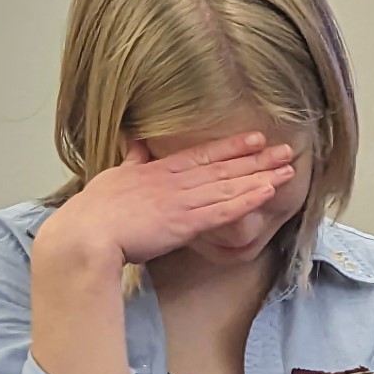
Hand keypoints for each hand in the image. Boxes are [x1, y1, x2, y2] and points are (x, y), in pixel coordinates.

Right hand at [36, 133, 296, 266]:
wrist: (85, 235)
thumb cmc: (94, 212)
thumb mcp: (113, 177)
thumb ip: (131, 160)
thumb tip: (135, 143)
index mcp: (158, 171)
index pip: (202, 155)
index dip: (231, 146)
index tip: (255, 139)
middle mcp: (175, 181)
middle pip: (224, 167)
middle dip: (257, 159)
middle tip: (287, 150)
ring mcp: (181, 201)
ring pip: (229, 186)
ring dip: (261, 177)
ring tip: (288, 170)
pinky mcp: (185, 223)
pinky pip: (223, 210)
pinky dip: (247, 200)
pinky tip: (268, 193)